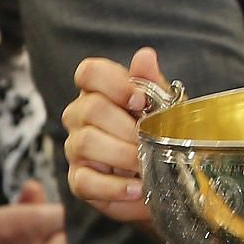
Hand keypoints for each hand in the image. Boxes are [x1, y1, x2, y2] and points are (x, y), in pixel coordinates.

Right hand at [61, 46, 164, 224]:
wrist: (167, 178)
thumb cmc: (160, 134)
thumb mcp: (165, 106)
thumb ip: (152, 82)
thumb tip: (144, 55)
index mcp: (101, 91)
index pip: (89, 72)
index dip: (113, 82)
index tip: (139, 100)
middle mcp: (81, 116)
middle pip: (91, 108)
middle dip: (126, 126)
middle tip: (151, 139)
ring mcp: (76, 148)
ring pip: (86, 142)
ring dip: (123, 155)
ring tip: (146, 164)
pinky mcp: (79, 180)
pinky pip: (86, 182)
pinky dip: (115, 187)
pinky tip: (137, 188)